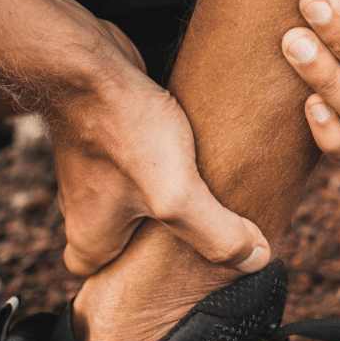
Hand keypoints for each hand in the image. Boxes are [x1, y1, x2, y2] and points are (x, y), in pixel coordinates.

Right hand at [46, 20, 270, 277]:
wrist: (88, 60)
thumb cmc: (121, 127)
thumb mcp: (176, 194)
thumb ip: (216, 233)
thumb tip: (256, 258)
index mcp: (90, 237)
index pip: (98, 278)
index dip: (130, 279)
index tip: (167, 270)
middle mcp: (83, 206)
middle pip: (120, 236)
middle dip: (156, 235)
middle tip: (197, 229)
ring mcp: (92, 167)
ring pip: (129, 196)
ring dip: (161, 193)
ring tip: (200, 188)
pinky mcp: (106, 133)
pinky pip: (136, 159)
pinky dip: (159, 157)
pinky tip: (188, 146)